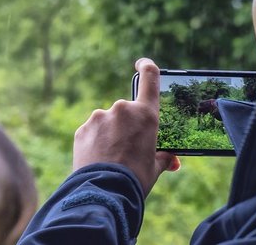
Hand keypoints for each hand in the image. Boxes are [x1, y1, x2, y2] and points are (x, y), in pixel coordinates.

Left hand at [72, 58, 179, 195]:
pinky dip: (96, 141)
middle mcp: (122, 109)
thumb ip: (163, 157)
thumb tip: (172, 160)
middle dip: (128, 127)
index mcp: (145, 114)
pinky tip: (98, 159)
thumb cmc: (135, 179)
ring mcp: (100, 117)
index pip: (150, 78)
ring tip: (112, 159)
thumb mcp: (155, 167)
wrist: (104, 192)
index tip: (142, 63)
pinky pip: (93, 131)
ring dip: (111, 134)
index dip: (147, 66)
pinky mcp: (83, 128)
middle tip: (128, 150)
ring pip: (108, 122)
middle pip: (127, 111)